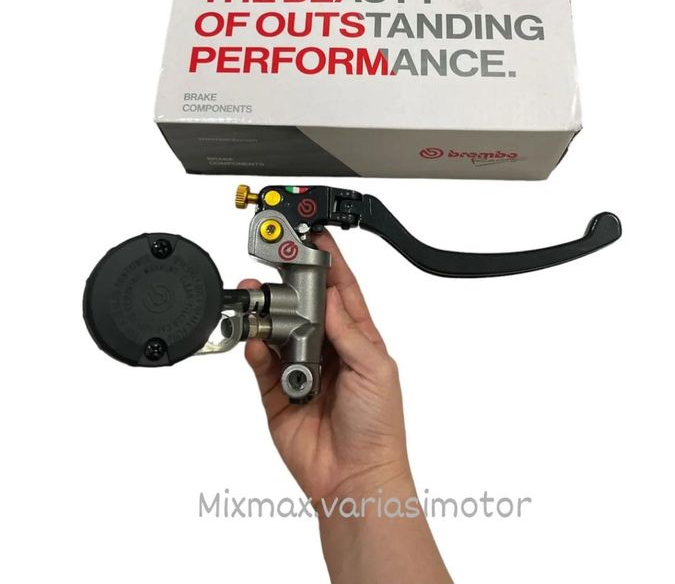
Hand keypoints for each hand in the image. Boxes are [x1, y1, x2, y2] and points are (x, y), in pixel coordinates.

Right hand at [239, 230, 410, 505]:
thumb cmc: (378, 426)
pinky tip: (256, 342)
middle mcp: (328, 349)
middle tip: (275, 267)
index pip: (341, 291)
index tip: (316, 239)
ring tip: (258, 301)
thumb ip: (349, 331)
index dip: (330, 264)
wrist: (355, 476)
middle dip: (290, 285)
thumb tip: (329, 296)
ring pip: (278, 331)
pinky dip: (256, 351)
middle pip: (304, 306)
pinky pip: (261, 364)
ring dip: (267, 315)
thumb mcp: (374, 369)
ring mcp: (301, 369)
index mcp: (358, 339)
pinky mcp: (277, 392)